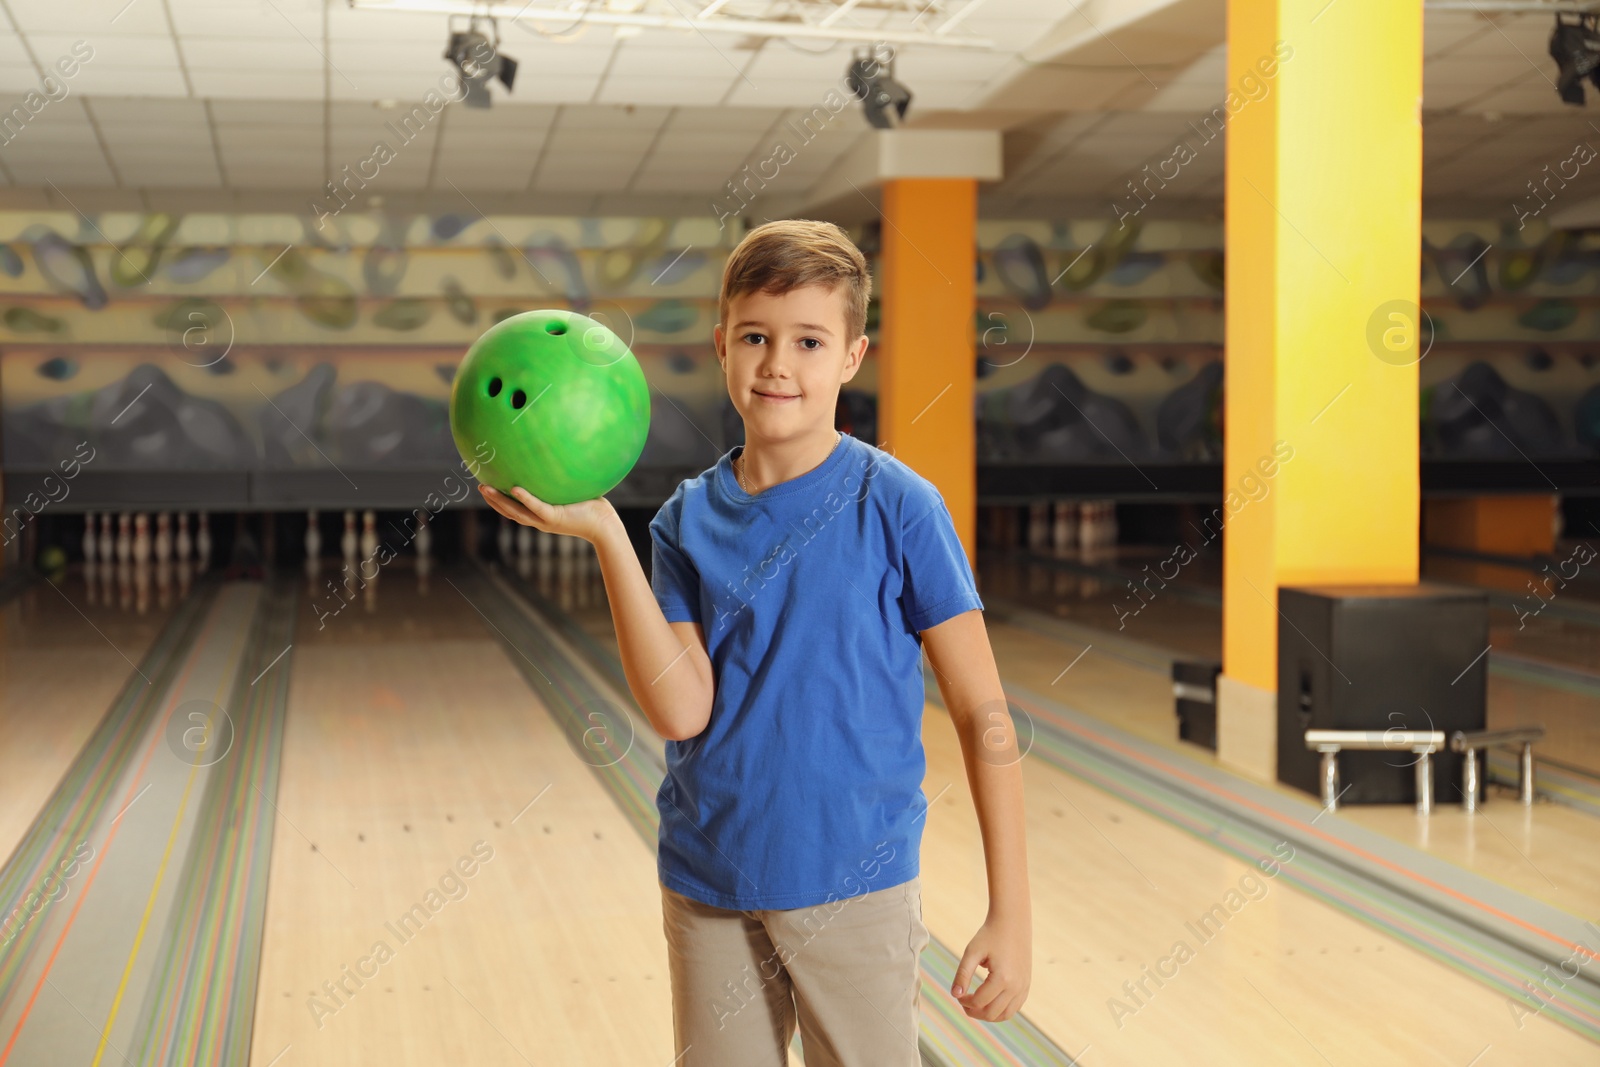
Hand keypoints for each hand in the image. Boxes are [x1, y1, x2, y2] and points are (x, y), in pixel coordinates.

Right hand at [478, 485, 617, 544]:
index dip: (500, 501)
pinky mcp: (555, 518)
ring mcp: (546, 520)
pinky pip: (537, 507)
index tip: (488, 488)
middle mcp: (539, 520)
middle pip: (509, 511)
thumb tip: (560, 457)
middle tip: (479, 485)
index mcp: (541, 515)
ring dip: (499, 501)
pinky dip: (525, 499)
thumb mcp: (573, 492)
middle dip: (492, 500)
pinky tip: (514, 488)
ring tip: (485, 488)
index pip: (515, 509)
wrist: (605, 527)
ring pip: (516, 511)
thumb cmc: (592, 508)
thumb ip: (563, 480)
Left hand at [951, 913, 1030, 1021]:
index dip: (964, 1001)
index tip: (957, 994)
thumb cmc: (989, 935)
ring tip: (975, 1004)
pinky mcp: (1026, 985)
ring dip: (988, 1014)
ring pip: (1005, 1015)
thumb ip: (962, 974)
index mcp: (1002, 978)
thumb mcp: (972, 952)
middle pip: (992, 1014)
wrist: (1012, 922)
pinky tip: (989, 1001)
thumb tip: (954, 995)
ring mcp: (1024, 987)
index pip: (979, 1002)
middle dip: (974, 1011)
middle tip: (963, 1001)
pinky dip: (1001, 1010)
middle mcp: (1016, 986)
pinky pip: (1015, 1008)